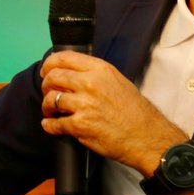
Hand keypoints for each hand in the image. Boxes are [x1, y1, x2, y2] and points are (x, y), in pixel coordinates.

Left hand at [39, 51, 186, 175]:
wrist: (147, 136)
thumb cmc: (135, 111)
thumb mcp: (117, 81)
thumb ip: (95, 75)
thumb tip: (73, 73)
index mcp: (100, 70)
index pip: (64, 58)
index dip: (49, 64)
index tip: (46, 71)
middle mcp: (90, 83)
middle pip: (53, 77)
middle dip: (46, 85)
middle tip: (48, 92)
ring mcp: (84, 104)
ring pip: (51, 99)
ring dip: (47, 106)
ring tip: (50, 111)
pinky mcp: (80, 125)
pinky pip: (55, 123)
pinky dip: (49, 125)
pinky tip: (50, 125)